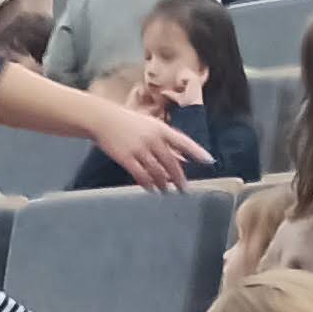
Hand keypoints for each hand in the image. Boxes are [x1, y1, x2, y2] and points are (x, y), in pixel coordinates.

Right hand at [87, 98, 211, 192]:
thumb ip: (165, 141)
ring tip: (167, 191)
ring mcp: (139, 149)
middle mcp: (152, 139)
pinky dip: (148, 184)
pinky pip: (141, 175)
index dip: (196, 152)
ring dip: (164, 183)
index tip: (209, 161)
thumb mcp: (150, 126)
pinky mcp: (126, 158)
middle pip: (171, 162)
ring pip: (157, 171)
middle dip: (179, 177)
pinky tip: (151, 189)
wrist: (103, 119)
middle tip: (185, 189)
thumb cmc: (128, 122)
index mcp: (160, 129)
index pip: (183, 141)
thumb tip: (181, 159)